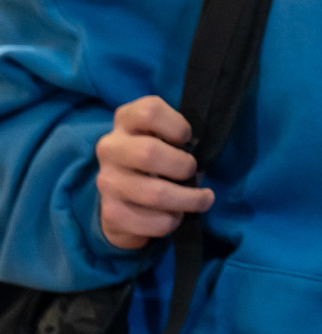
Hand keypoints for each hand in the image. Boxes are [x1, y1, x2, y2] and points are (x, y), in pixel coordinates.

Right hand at [96, 96, 209, 249]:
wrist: (123, 197)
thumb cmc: (158, 157)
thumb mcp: (165, 136)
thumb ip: (179, 136)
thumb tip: (198, 151)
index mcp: (126, 121)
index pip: (149, 111)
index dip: (177, 125)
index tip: (187, 138)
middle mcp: (110, 148)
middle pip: (149, 153)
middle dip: (183, 166)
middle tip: (194, 172)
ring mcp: (107, 181)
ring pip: (154, 193)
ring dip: (188, 200)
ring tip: (201, 199)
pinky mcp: (111, 213)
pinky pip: (152, 222)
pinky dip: (172, 221)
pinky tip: (176, 215)